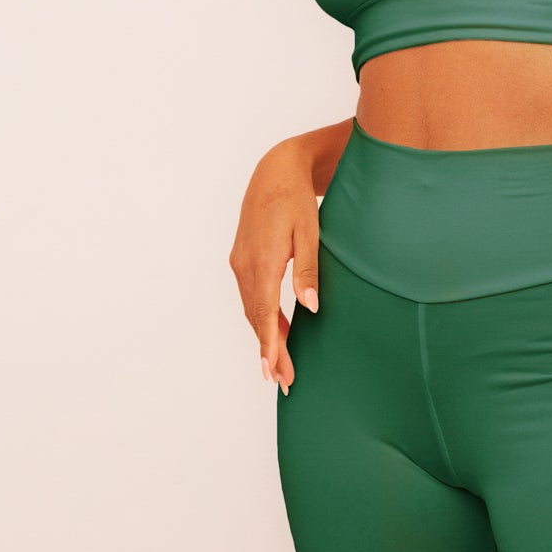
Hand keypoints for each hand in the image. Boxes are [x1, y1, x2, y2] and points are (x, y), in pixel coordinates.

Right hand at [228, 139, 321, 394]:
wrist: (275, 170)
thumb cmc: (296, 198)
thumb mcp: (309, 231)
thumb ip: (308, 269)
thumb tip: (311, 306)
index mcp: (261, 260)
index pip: (265, 312)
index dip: (270, 344)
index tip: (273, 371)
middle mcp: (244, 265)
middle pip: (257, 317)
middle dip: (270, 350)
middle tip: (283, 381)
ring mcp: (240, 263)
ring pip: (253, 309)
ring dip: (266, 337)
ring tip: (281, 366)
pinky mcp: (243, 260)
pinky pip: (252, 296)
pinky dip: (264, 317)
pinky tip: (279, 333)